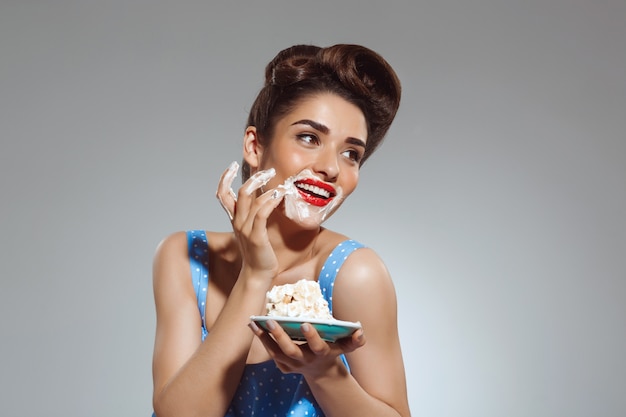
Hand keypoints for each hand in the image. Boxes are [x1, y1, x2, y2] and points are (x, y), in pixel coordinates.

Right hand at [216, 162, 285, 279]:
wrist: (258, 274)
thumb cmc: (258, 252)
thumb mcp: (252, 230)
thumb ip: (254, 214)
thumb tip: (263, 196)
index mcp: (235, 219)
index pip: (222, 194)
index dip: (224, 178)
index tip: (231, 165)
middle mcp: (238, 222)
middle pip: (241, 192)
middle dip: (255, 178)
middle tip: (269, 171)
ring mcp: (246, 230)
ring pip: (253, 201)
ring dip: (268, 189)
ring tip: (281, 186)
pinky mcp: (257, 237)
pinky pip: (262, 214)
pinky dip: (270, 202)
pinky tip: (279, 196)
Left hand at [249, 319, 365, 376]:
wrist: (322, 372)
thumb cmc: (333, 351)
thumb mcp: (345, 346)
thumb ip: (354, 340)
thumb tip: (360, 331)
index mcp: (321, 354)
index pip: (317, 346)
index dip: (312, 336)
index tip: (304, 323)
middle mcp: (305, 361)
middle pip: (291, 351)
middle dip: (280, 337)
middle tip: (271, 321)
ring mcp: (292, 365)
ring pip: (275, 353)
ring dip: (264, 338)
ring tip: (254, 323)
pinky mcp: (283, 365)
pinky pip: (270, 353)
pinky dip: (261, 340)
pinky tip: (254, 327)